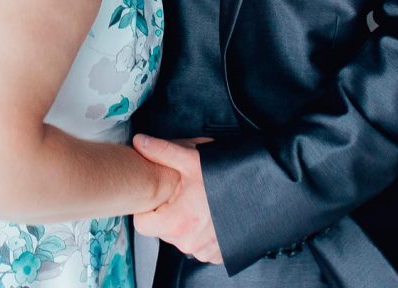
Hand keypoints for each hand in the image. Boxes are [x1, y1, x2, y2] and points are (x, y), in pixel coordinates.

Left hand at [133, 134, 222, 264]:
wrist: (257, 190)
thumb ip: (161, 151)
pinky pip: (198, 245)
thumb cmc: (226, 177)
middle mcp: (190, 243)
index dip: (147, 207)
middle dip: (167, 213)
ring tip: (197, 202)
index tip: (157, 197)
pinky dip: (200, 232)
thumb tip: (140, 142)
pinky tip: (208, 215)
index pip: (142, 224)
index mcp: (178, 222)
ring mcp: (204, 251)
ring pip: (180, 238)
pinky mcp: (217, 255)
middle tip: (181, 194)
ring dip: (184, 223)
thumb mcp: (191, 159)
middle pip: (161, 230)